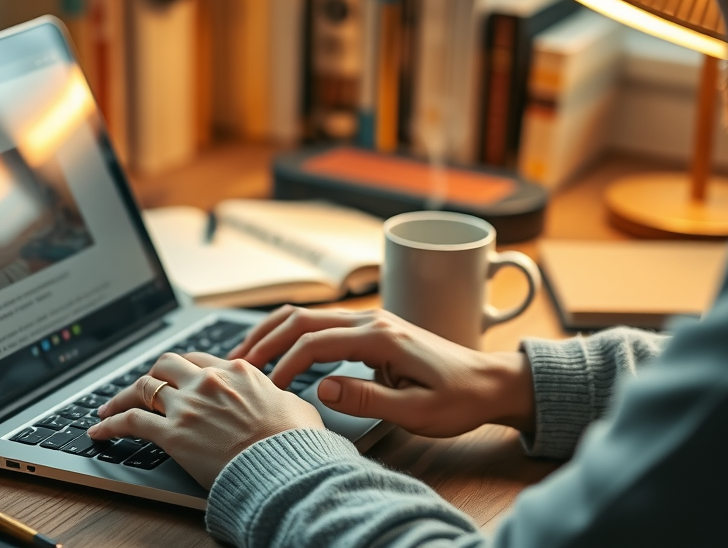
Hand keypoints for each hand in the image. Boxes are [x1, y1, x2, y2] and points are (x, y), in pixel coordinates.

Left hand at [87, 352, 324, 488]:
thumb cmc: (296, 442)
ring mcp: (188, 406)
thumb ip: (278, 397)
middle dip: (153, 375)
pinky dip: (110, 423)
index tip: (177, 379)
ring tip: (108, 407)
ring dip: (123, 396)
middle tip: (144, 389)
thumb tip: (283, 400)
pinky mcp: (172, 433)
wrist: (286, 466)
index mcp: (238, 371)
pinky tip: (99, 431)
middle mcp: (209, 381)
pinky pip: (130, 420)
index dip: (184, 370)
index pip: (200, 360)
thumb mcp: (294, 406)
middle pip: (167, 364)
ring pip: (143, 387)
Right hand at [228, 306, 535, 436]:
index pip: (315, 343)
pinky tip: (281, 349)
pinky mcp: (374, 329)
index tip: (267, 390)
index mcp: (380, 338)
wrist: (491, 382)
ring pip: (310, 316)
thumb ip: (368, 398)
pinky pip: (324, 323)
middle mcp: (372, 320)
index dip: (284, 365)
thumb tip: (320, 388)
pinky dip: (294, 332)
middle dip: (265, 339)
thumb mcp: (417, 411)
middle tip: (236, 363)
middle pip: (302, 319)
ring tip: (247, 353)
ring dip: (275, 331)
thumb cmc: (459, 399)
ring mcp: (373, 320)